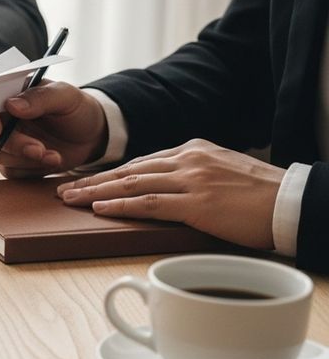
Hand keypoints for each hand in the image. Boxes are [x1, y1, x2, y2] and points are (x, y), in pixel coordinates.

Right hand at [0, 81, 109, 177]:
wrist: (92, 136)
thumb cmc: (77, 108)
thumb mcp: (66, 96)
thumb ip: (40, 97)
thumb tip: (11, 105)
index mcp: (10, 96)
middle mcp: (4, 119)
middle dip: (12, 144)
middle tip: (38, 149)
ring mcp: (8, 142)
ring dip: (26, 159)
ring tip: (55, 156)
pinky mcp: (15, 162)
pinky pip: (11, 171)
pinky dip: (32, 170)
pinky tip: (53, 161)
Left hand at [56, 139, 283, 249]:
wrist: (294, 203)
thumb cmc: (262, 196)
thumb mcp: (223, 172)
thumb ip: (194, 175)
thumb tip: (168, 190)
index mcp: (192, 150)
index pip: (141, 162)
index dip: (110, 174)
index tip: (86, 181)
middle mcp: (187, 159)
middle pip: (128, 170)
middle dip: (92, 181)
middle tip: (63, 190)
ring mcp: (190, 180)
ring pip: (130, 184)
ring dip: (95, 193)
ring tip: (70, 200)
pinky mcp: (196, 203)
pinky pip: (148, 203)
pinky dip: (119, 206)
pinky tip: (99, 209)